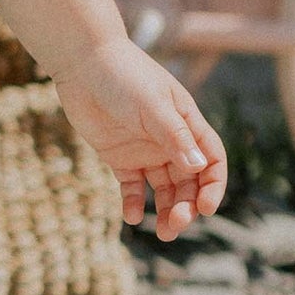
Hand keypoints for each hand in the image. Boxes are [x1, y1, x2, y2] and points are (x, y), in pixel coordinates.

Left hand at [49, 37, 227, 240]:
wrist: (81, 63)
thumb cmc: (122, 75)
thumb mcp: (152, 105)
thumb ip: (174, 136)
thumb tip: (199, 167)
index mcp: (186, 123)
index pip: (211, 160)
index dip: (213, 185)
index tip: (206, 208)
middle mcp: (169, 139)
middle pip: (188, 181)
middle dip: (187, 205)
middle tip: (174, 224)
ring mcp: (145, 149)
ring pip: (164, 188)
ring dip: (166, 210)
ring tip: (162, 231)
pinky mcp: (119, 156)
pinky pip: (132, 186)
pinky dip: (135, 203)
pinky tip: (132, 216)